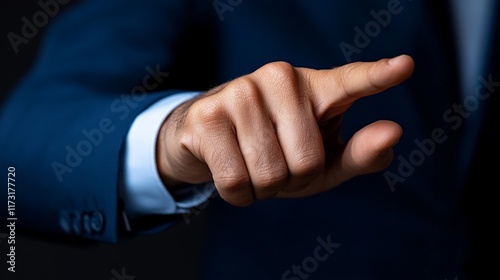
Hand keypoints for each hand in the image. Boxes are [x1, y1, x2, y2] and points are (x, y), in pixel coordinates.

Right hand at [156, 55, 413, 205]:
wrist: (209, 139)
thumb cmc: (275, 149)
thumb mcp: (324, 159)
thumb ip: (360, 152)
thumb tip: (393, 132)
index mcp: (315, 86)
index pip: (351, 82)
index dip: (378, 77)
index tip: (405, 67)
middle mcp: (278, 78)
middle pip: (306, 163)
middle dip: (293, 181)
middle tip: (276, 163)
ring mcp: (240, 92)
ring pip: (270, 175)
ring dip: (264, 189)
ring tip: (253, 164)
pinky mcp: (208, 116)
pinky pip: (236, 182)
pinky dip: (239, 194)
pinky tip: (232, 169)